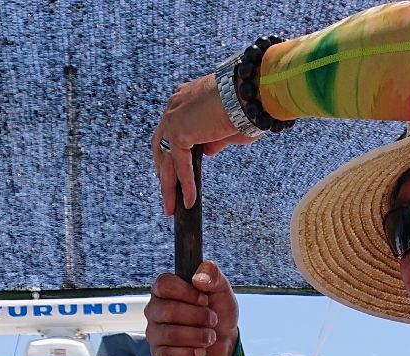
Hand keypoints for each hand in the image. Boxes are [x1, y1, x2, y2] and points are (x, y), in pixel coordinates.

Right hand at [144, 260, 238, 355]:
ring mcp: (154, 333)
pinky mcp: (159, 354)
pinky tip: (201, 351)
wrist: (224, 341)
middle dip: (198, 317)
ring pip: (171, 335)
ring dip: (198, 336)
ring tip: (210, 337)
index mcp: (165, 290)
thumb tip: (198, 278)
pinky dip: (190, 354)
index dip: (186, 292)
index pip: (164, 284)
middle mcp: (154, 310)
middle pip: (169, 311)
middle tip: (212, 320)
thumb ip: (212, 274)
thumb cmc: (218, 311)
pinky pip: (169, 355)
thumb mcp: (221, 289)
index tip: (204, 300)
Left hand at [153, 73, 256, 214]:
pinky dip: (186, 184)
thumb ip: (214, 141)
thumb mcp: (227, 129)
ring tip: (172, 209)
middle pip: (162, 147)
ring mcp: (174, 117)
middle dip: (164, 174)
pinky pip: (180, 164)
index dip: (170, 156)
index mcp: (185, 101)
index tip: (172, 174)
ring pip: (167, 159)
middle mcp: (175, 106)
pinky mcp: (179, 130)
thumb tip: (207, 152)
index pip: (170, 132)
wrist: (247, 92)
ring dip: (169, 186)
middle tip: (168, 196)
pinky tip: (189, 201)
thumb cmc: (245, 106)